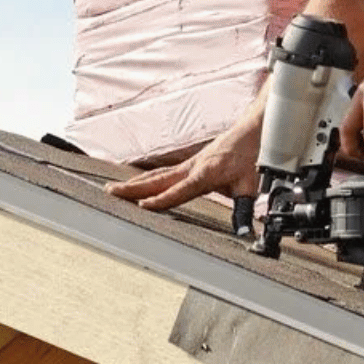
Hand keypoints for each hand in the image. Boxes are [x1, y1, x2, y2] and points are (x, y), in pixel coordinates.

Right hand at [105, 125, 257, 211]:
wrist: (253, 130)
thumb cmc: (251, 155)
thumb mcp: (250, 184)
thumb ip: (243, 210)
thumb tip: (245, 233)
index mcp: (206, 173)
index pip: (180, 189)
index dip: (162, 200)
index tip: (142, 207)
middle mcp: (192, 167)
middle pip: (159, 180)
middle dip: (133, 188)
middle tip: (110, 193)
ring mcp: (189, 164)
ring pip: (157, 175)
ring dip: (135, 183)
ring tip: (112, 189)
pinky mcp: (189, 164)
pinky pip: (163, 172)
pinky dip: (146, 178)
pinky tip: (135, 183)